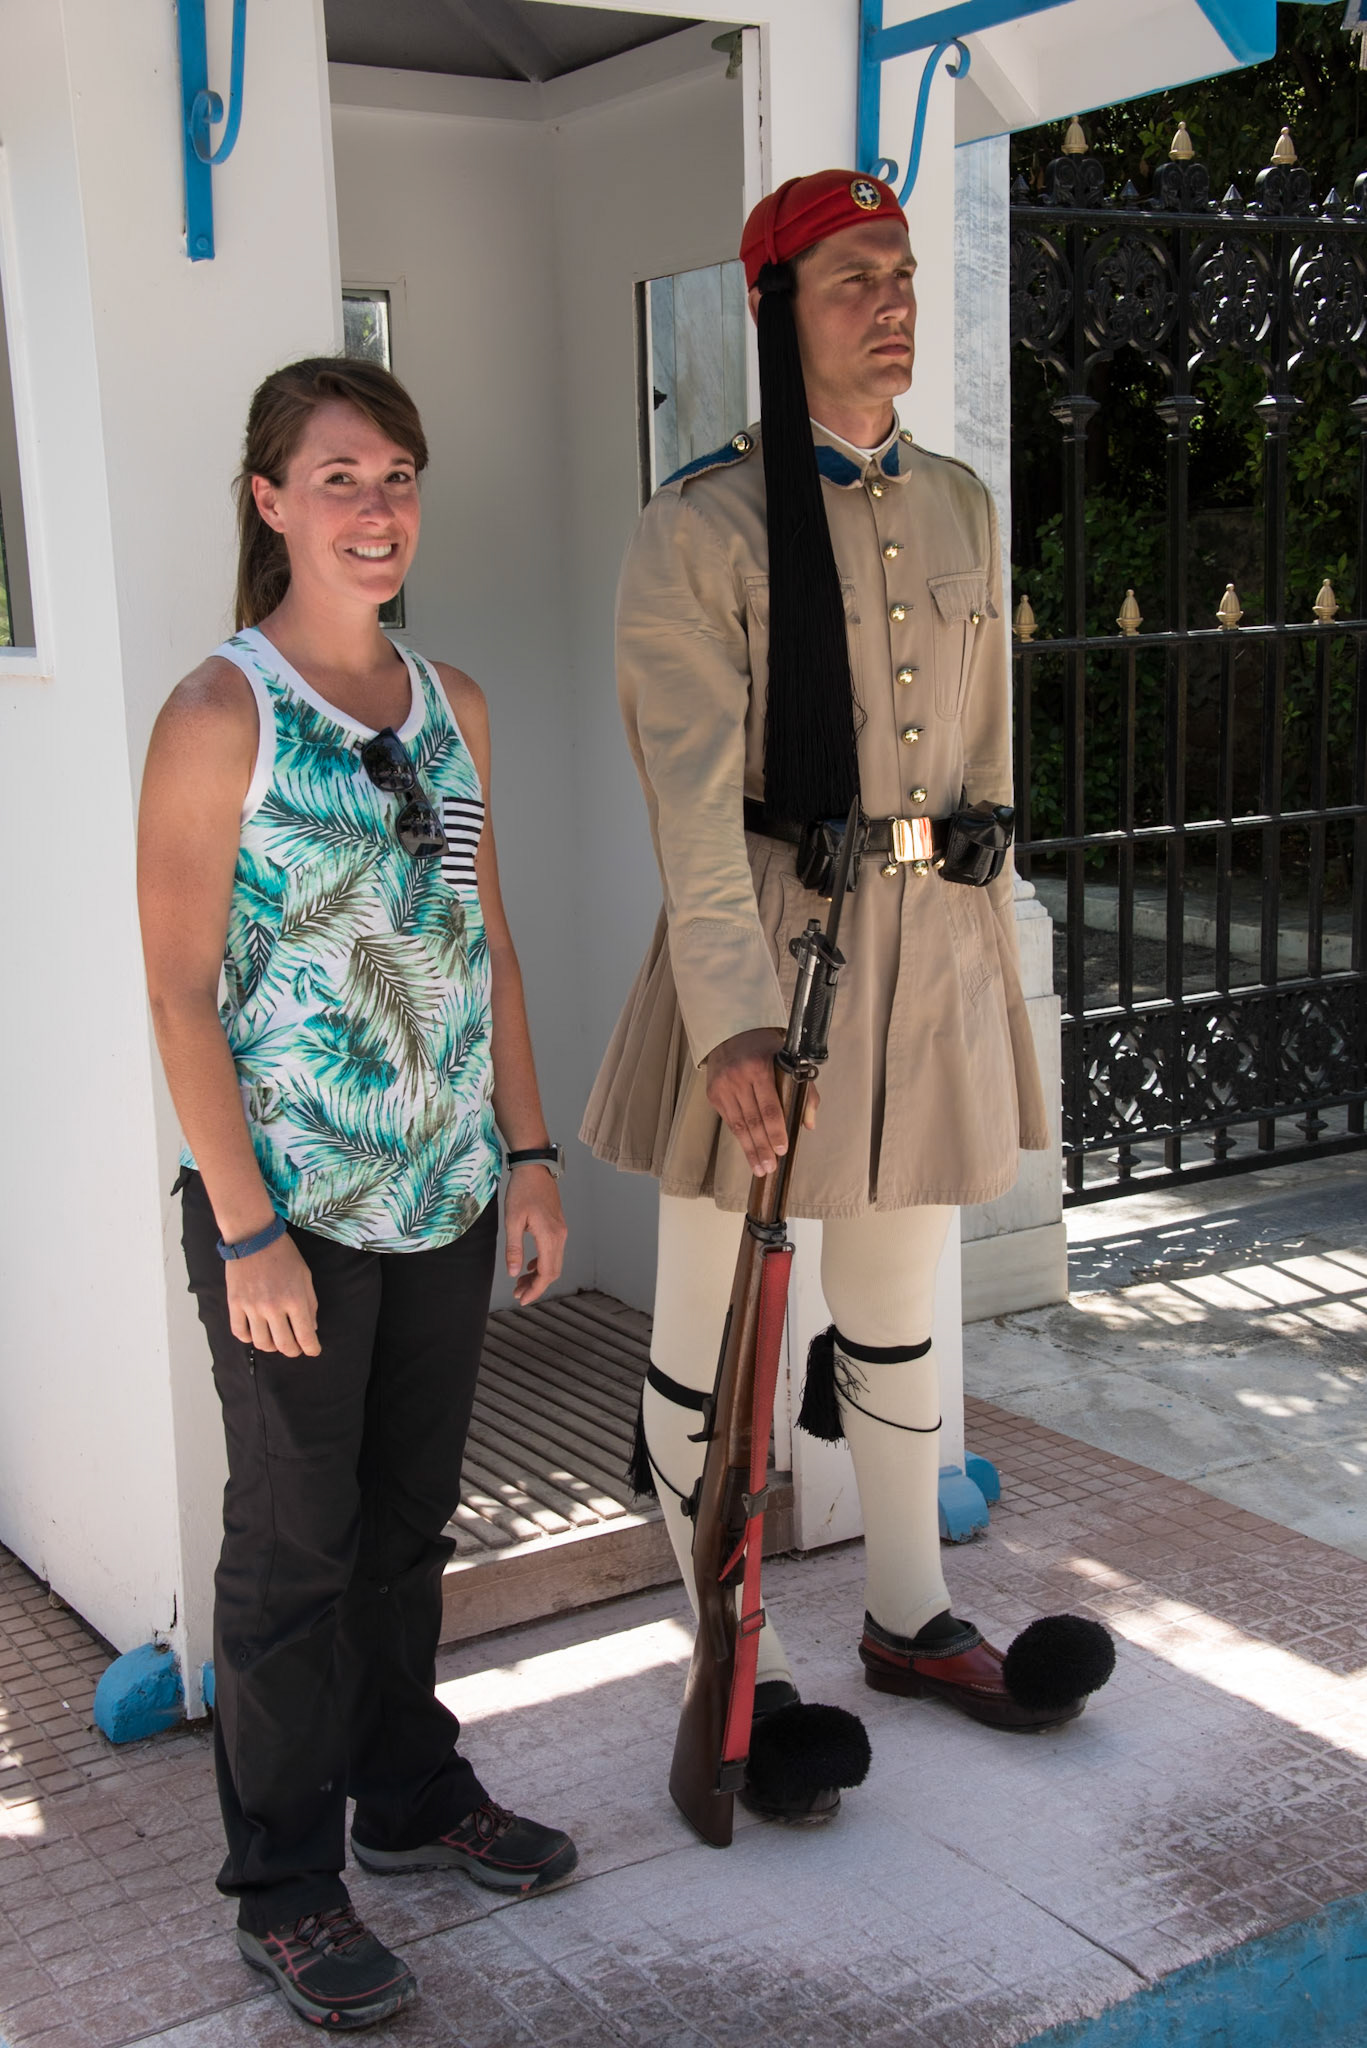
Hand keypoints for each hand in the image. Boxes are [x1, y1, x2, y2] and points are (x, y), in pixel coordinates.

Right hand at [225, 1233, 319, 1356]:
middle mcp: (273, 1307)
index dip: (312, 1348)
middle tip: (296, 1348)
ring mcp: (252, 1307)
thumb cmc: (284, 1254)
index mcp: (295, 1299)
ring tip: (276, 1339)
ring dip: (271, 1346)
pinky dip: (249, 1338)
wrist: (254, 1237)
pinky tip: (256, 1332)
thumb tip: (311, 1328)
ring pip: (261, 1343)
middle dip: (293, 1351)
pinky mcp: (234, 1304)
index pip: (305, 1336)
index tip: (313, 1350)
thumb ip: (310, 1303)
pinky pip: (240, 1332)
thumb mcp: (305, 1276)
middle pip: (284, 1345)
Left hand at [505, 1164, 566, 1305]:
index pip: (546, 1273)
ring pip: (554, 1262)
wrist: (535, 1167)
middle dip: (536, 1286)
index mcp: (550, 1237)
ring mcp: (561, 1231)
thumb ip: (514, 1249)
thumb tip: (514, 1273)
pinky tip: (529, 1266)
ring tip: (521, 1282)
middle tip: (518, 1294)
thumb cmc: (522, 1190)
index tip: (522, 1299)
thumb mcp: (512, 1220)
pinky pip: (554, 1252)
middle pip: (553, 1271)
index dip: (535, 1290)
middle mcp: (560, 1236)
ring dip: (539, 1275)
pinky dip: (543, 1263)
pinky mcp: (558, 1226)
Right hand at [705, 1028, 818, 1175]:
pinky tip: (748, 1151)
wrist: (730, 1032)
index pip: (769, 1106)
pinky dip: (740, 1138)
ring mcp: (723, 1087)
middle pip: (752, 1120)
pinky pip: (729, 1121)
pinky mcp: (714, 1094)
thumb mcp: (789, 1060)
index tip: (782, 1149)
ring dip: (749, 1149)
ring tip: (759, 1168)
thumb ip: (805, 1090)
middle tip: (770, 1168)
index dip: (775, 1130)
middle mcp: (738, 1078)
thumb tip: (808, 1123)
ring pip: (738, 1125)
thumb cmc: (765, 1048)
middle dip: (762, 1147)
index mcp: (759, 1068)